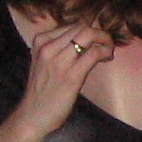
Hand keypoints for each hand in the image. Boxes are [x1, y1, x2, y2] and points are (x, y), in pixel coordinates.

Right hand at [12, 22, 112, 139]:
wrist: (32, 115)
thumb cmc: (41, 90)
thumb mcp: (43, 61)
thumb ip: (58, 48)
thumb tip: (84, 38)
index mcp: (40, 41)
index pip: (72, 26)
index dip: (88, 31)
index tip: (95, 41)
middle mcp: (48, 47)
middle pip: (82, 27)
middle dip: (99, 33)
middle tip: (106, 44)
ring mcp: (59, 60)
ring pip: (89, 35)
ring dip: (105, 40)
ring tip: (108, 50)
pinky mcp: (72, 75)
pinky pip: (94, 53)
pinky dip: (105, 51)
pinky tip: (107, 58)